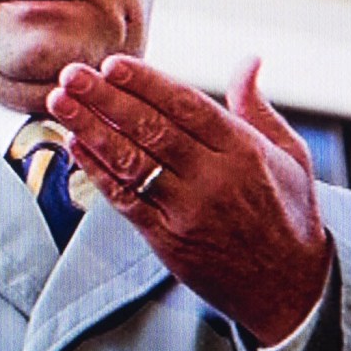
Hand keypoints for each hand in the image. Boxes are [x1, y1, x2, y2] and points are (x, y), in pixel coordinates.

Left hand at [45, 54, 331, 345]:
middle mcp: (214, 179)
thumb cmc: (289, 214)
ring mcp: (188, 212)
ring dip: (91, 129)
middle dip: (106, 98)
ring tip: (60, 101)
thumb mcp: (290, 155)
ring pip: (132, 163)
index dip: (146, 83)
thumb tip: (248, 59)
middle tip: (70, 73)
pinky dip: (98, 172)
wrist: (291, 292)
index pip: (186, 106)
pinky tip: (75, 145)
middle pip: (151, 130)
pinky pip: (126, 201)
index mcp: (243, 151)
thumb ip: (258, 107)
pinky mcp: (168, 241)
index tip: (112, 63)